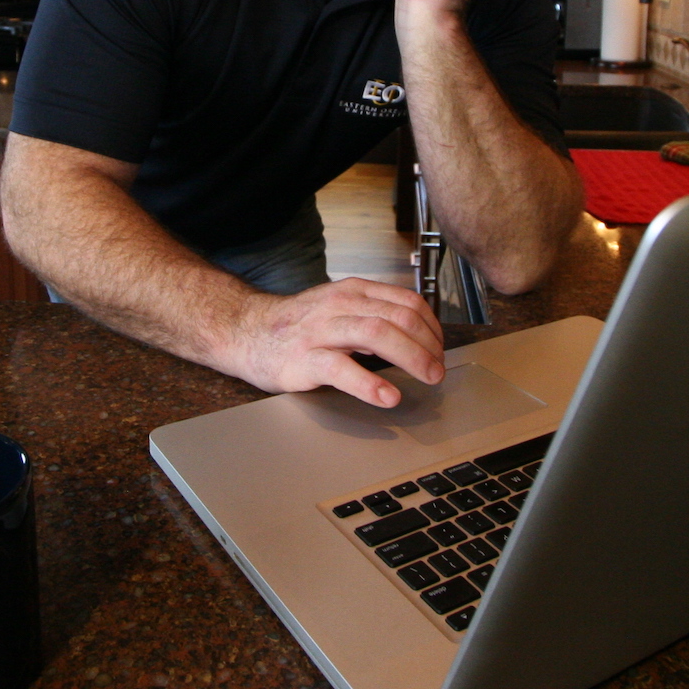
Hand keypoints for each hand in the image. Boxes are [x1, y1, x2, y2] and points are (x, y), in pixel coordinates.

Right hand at [221, 279, 444, 406]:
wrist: (248, 331)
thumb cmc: (298, 325)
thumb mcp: (339, 307)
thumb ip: (374, 314)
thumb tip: (416, 336)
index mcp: (353, 292)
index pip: (407, 302)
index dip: (432, 326)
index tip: (439, 348)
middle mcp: (340, 305)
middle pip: (398, 317)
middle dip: (428, 345)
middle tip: (438, 368)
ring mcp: (322, 331)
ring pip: (377, 334)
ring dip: (411, 357)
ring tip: (428, 376)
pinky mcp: (305, 359)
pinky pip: (342, 369)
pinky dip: (369, 384)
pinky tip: (387, 397)